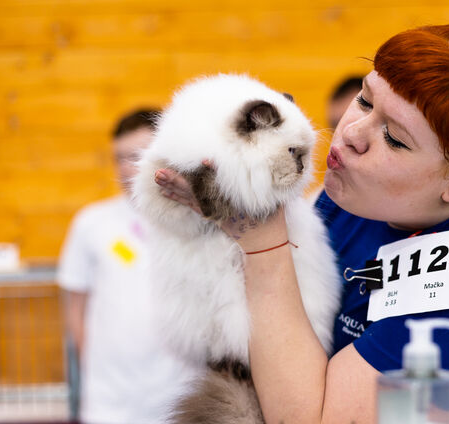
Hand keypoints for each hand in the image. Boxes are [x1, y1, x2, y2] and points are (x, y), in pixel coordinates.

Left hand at [153, 162, 288, 252]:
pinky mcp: (211, 214)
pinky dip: (177, 197)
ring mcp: (215, 210)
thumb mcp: (277, 197)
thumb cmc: (272, 218)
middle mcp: (223, 204)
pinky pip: (190, 204)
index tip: (204, 161)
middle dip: (178, 180)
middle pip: (197, 189)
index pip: (223, 184)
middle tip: (159, 171)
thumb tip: (291, 153)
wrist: (265, 243)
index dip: (212, 173)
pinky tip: (165, 190)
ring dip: (172, 186)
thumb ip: (277, 176)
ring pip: (189, 197)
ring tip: (156, 176)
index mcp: (237, 200)